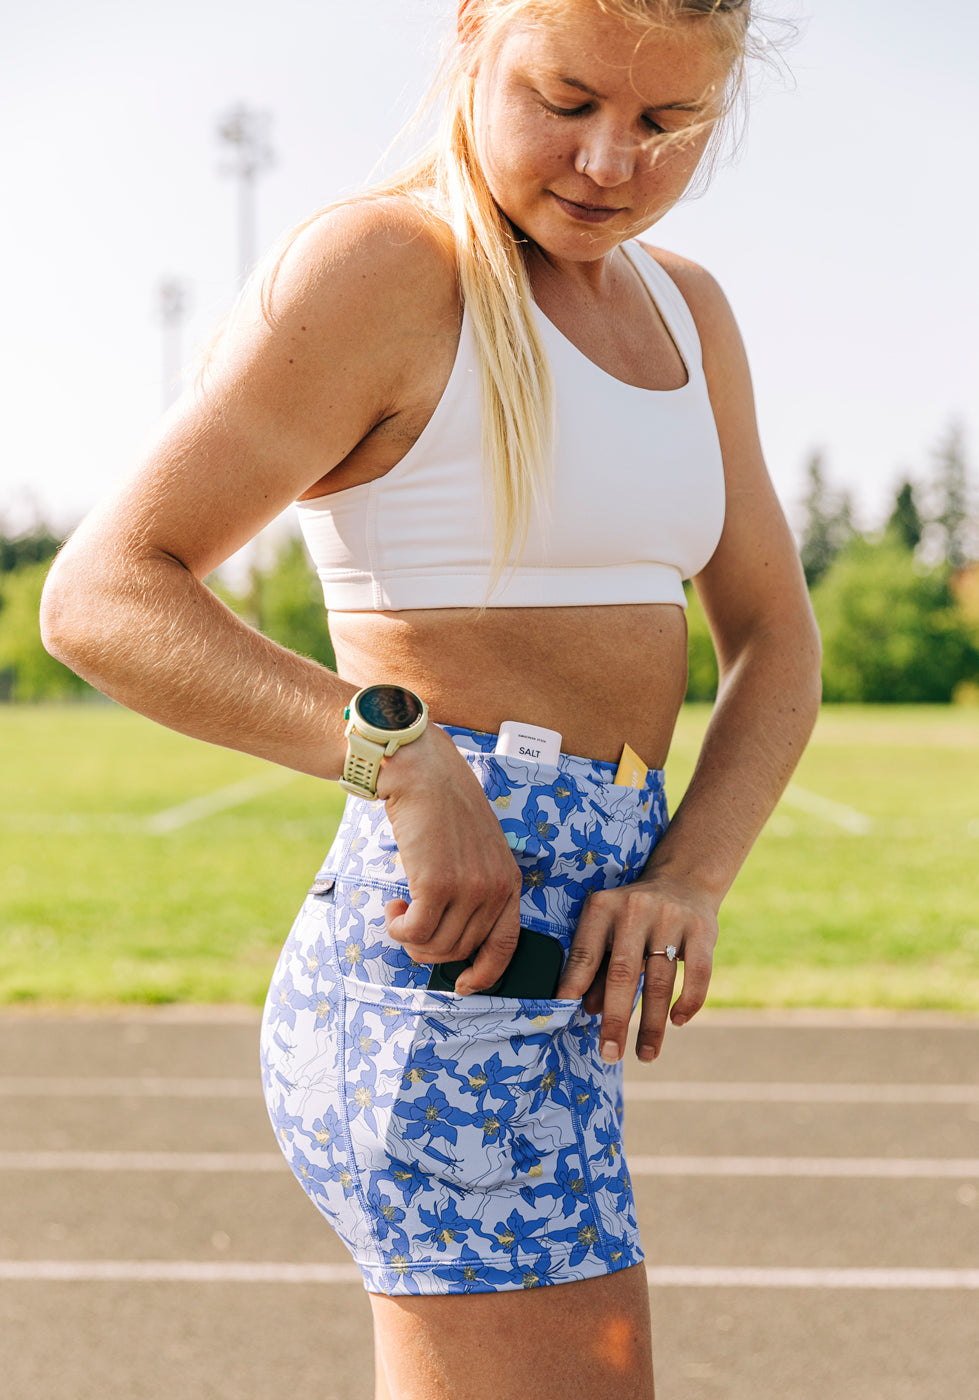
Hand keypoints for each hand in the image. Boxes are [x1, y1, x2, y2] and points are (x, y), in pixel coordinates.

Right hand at [376, 726, 522, 992]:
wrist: (421, 772)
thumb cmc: (442, 808)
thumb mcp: (476, 850)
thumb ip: (474, 887)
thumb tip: (450, 935)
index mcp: (509, 881)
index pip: (506, 945)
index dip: (485, 973)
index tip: (464, 985)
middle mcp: (495, 888)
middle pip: (460, 950)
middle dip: (429, 949)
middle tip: (408, 926)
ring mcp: (469, 888)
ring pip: (435, 946)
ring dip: (409, 938)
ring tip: (399, 912)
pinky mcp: (437, 884)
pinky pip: (414, 932)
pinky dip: (397, 928)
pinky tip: (393, 907)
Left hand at [555, 873, 718, 1061]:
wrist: (683, 880)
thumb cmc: (634, 916)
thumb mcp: (608, 930)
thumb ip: (596, 966)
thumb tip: (587, 1008)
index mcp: (604, 907)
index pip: (586, 950)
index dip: (574, 982)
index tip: (566, 1011)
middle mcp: (635, 909)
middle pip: (622, 972)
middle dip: (615, 1018)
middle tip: (610, 1053)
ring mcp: (671, 918)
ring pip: (660, 980)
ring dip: (653, 1024)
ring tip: (646, 1055)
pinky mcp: (703, 929)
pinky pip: (699, 973)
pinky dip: (689, 1002)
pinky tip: (678, 1022)